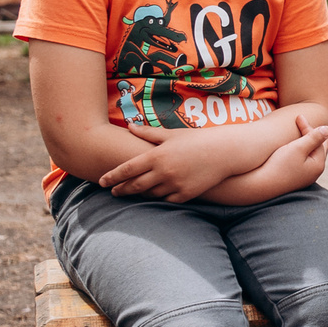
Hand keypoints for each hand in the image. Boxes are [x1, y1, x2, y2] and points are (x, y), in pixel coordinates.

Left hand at [100, 121, 256, 201]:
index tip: (101, 181)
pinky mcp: (187, 194)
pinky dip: (159, 198)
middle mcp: (163, 172)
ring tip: (134, 193)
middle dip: (121, 189)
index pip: (126, 169)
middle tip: (114, 192)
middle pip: (134, 185)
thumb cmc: (198, 139)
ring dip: (140, 194)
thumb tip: (129, 126)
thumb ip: (148, 133)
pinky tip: (155, 195)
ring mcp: (175, 184)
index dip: (111, 177)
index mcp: (156, 156)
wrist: (226, 152)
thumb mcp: (172, 134)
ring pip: (149, 194)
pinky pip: (167, 200)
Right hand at [248, 120, 327, 193]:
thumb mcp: (297, 148)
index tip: (298, 116)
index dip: (308, 127)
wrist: (260, 186)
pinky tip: (302, 153)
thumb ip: (313, 138)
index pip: (318, 141)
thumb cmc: (278, 165)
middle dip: (314, 136)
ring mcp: (304, 178)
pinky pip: (304, 163)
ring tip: (316, 138)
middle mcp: (314, 173)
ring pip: (312, 157)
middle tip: (314, 126)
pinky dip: (304, 153)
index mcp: (318, 164)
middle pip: (318, 149)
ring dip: (310, 145)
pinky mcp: (294, 179)